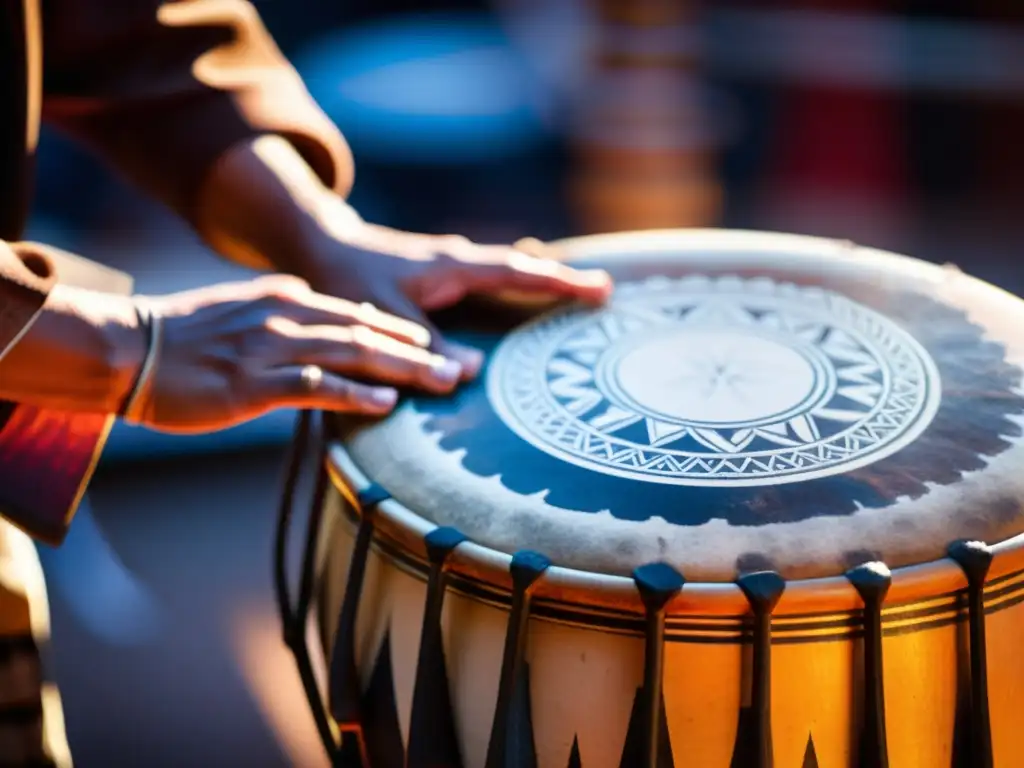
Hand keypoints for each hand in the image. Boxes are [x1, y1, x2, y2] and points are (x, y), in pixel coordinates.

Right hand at [138, 274, 466, 431]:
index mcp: (285, 299)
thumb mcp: (245, 316)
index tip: (435, 346)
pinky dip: (353, 394)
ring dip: (402, 369)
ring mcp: (271, 347)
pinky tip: (384, 405)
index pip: (357, 313)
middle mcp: (286, 316)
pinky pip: (315, 386)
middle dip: (418, 351)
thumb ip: (289, 322)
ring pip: (352, 354)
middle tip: (461, 367)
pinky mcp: (253, 382)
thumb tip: (329, 336)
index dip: (401, 331)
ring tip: (442, 382)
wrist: (127, 348)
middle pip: (367, 332)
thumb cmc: (185, 340)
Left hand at [297, 217, 613, 377]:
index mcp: (450, 266)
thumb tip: (471, 371)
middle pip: (523, 266)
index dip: (556, 282)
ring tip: (583, 290)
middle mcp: (459, 259)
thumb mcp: (380, 316)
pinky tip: (533, 291)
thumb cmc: (346, 279)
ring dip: (545, 277)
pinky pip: (495, 273)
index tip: (596, 290)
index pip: (515, 273)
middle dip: (564, 277)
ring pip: (511, 267)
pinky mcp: (447, 270)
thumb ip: (421, 345)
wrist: (323, 245)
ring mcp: (455, 262)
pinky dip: (522, 279)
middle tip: (606, 291)